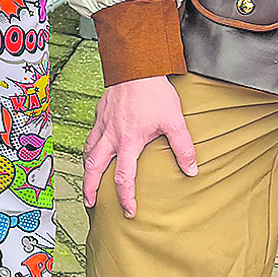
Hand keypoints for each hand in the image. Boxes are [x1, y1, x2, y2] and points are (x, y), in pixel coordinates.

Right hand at [82, 75, 196, 218]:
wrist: (135, 65)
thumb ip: (183, 148)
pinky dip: (88, 147)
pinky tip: (92, 150)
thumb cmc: (154, 92)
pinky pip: (90, 135)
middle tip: (90, 203)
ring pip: (88, 151)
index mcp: (128, 141)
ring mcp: (102, 124)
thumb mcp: (174, 121)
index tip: (129, 211)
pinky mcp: (100, 113)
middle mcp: (111, 136)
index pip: (124, 177)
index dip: (125, 197)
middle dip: (90, 188)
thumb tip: (191, 170)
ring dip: (86, 169)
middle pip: (94, 168)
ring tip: (87, 181)